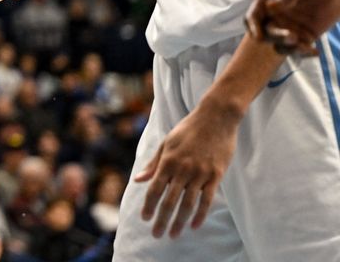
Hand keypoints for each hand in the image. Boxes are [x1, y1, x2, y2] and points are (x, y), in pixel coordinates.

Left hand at [134, 103, 239, 238]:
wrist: (215, 118)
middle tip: (157, 235)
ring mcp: (199, 173)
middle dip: (162, 219)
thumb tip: (138, 180)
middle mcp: (182, 169)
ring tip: (174, 234)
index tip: (144, 218)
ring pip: (187, 203)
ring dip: (179, 222)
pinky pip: (206, 199)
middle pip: (169, 200)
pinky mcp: (215, 175)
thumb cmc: (188, 130)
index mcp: (167, 161)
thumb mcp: (166, 143)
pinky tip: (194, 225)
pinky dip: (200, 214)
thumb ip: (153, 163)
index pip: (154, 189)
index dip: (149, 205)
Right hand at [247, 0, 339, 54]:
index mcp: (266, 0)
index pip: (254, 16)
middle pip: (265, 33)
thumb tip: (270, 6)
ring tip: (305, 46)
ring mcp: (287, 27)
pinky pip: (297, 50)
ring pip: (279, 44)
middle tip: (292, 36)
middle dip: (276, 37)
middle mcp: (274, 16)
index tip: (259, 38)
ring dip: (289, 48)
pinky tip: (315, 51)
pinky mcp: (303, 37)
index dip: (253, 27)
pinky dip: (303, 53)